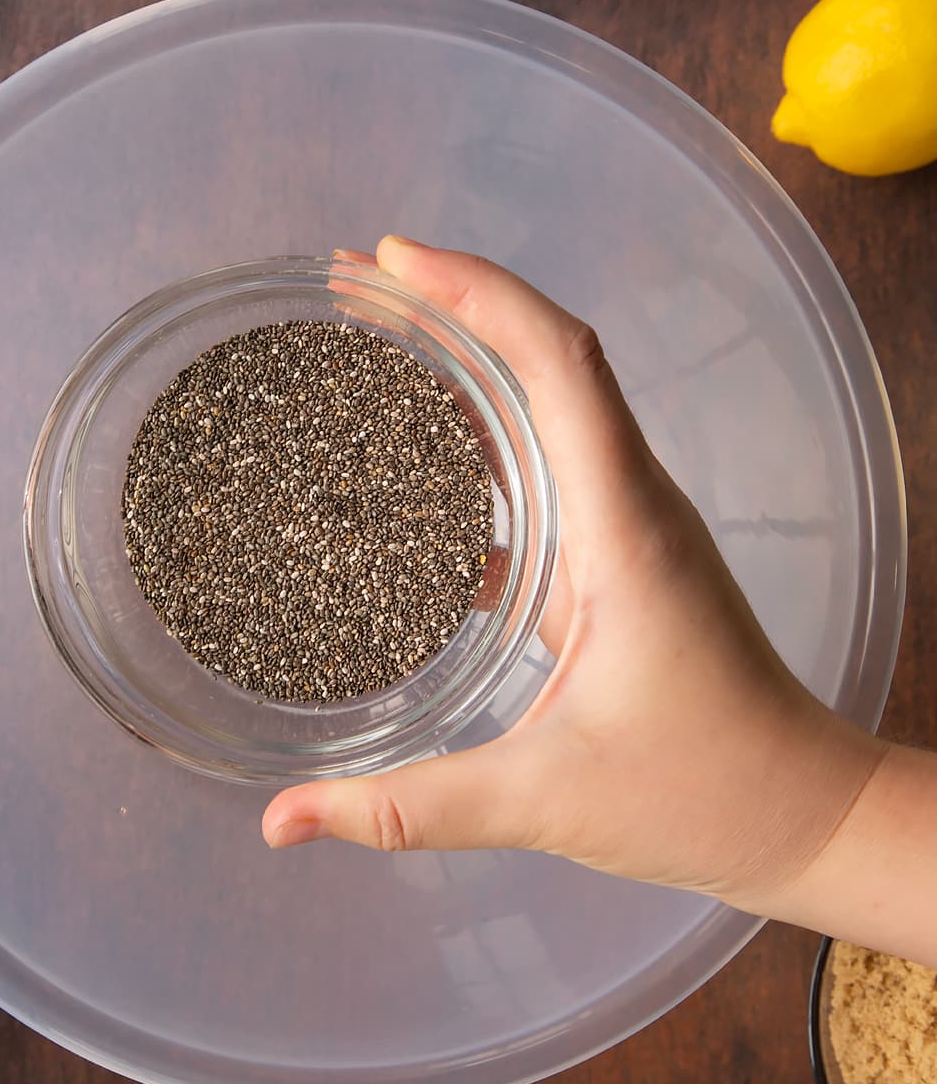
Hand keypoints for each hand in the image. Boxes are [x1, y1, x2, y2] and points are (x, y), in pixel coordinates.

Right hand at [262, 238, 882, 917]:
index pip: (559, 363)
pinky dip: (475, 450)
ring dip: (463, 368)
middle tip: (353, 282)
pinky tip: (407, 473)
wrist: (802, 813)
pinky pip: (541, 475)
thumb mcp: (543, 799)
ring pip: (545, 411)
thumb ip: (407, 808)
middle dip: (451, 307)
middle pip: (544, 361)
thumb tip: (282, 824)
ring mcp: (628, 528)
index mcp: (624, 528)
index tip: (395, 259)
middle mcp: (631, 505)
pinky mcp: (617, 563)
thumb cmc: (704, 792)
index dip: (479, 293)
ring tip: (370, 341)